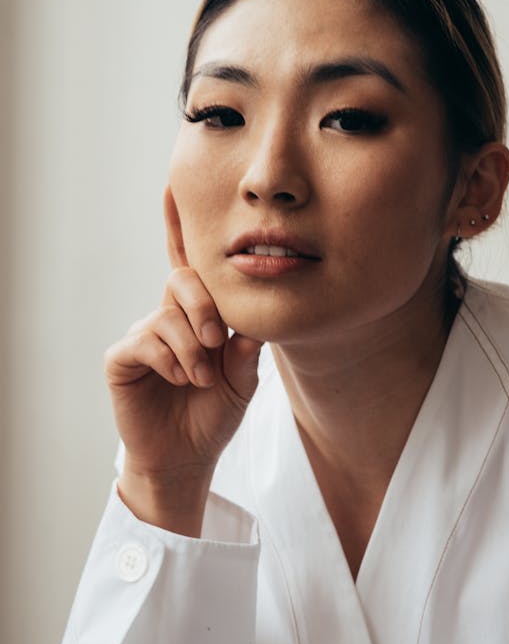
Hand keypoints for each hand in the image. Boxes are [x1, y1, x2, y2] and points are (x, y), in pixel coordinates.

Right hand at [103, 192, 261, 535]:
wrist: (187, 457)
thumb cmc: (215, 414)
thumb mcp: (244, 381)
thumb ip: (248, 350)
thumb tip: (251, 324)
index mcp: (198, 315)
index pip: (191, 266)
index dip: (179, 226)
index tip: (172, 186)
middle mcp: (168, 316)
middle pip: (183, 281)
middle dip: (205, 309)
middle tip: (217, 343)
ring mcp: (143, 335)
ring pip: (167, 316)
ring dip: (193, 350)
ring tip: (202, 379)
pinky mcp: (122, 358)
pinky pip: (144, 341)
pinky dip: (170, 360)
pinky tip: (182, 380)